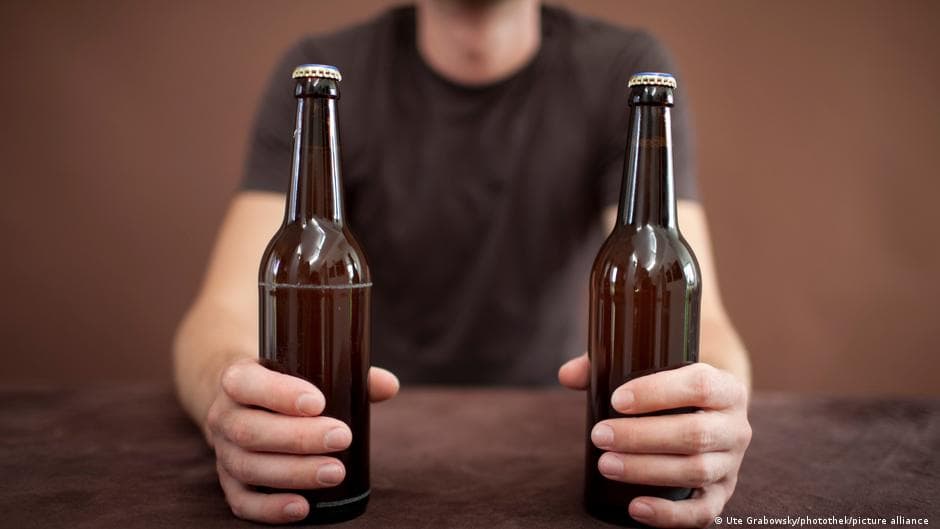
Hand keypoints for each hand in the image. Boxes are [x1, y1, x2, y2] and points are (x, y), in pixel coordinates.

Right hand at [204, 359, 398, 523]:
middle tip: (341, 438)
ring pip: (248, 466)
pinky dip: (270, 508)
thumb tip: (389, 386)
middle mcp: (224, 415)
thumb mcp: (304, 368)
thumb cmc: (284, 382)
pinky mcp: (229, 481)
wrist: (242, 400)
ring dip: (293, 473)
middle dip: (298, 438)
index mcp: (238, 378)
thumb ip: (347, 374)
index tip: (318, 402)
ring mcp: (223, 451)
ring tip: (335, 472)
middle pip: (250, 431)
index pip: (246, 383)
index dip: (279, 394)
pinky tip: (303, 508)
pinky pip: (242, 501)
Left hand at [560, 356, 750, 527]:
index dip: (656, 393)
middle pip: (694, 434)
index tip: (615, 400)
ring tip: (605, 464)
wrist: (712, 413)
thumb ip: (608, 366)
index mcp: (726, 388)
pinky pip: (703, 511)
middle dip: (641, 437)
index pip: (699, 386)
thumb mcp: (653, 369)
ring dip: (646, 470)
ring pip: (695, 470)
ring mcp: (731, 464)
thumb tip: (567, 375)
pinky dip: (669, 514)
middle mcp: (735, 427)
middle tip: (600, 436)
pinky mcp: (722, 494)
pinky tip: (636, 507)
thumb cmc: (672, 389)